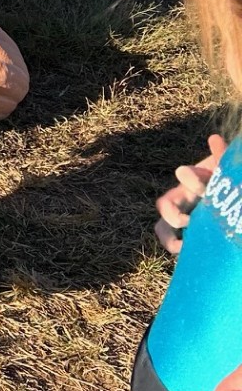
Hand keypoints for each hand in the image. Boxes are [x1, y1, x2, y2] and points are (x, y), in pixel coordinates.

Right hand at [156, 133, 224, 253]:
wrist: (227, 195)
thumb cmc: (225, 179)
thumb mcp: (226, 169)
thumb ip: (222, 156)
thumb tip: (214, 138)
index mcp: (194, 180)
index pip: (186, 176)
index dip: (191, 178)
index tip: (199, 186)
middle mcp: (183, 199)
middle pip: (165, 204)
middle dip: (171, 213)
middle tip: (186, 221)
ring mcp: (182, 218)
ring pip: (163, 227)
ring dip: (168, 237)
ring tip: (181, 246)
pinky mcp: (185, 234)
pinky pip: (173, 242)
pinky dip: (176, 247)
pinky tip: (188, 253)